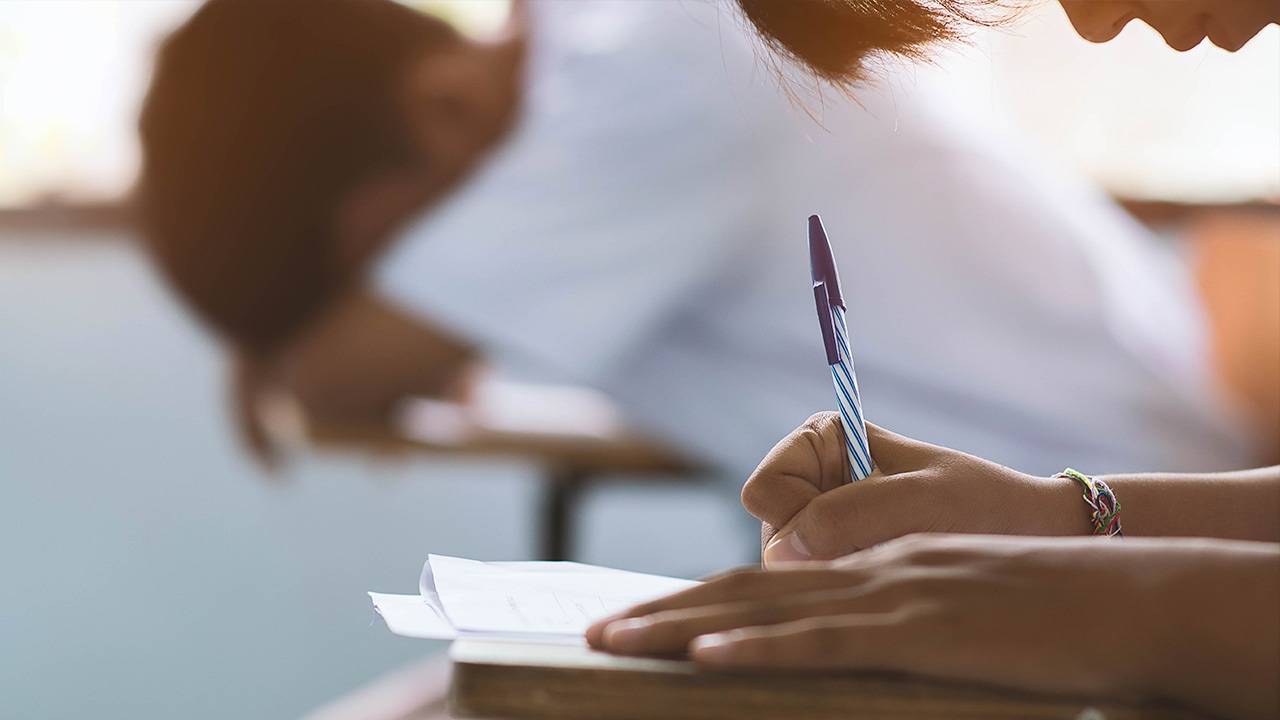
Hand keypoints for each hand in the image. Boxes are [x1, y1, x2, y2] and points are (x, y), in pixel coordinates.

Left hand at [586, 534, 1279, 719]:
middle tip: (596, 632)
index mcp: (875, 565)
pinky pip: (824, 639)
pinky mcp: (918, 630)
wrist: (1125, 593)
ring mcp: (889, 597)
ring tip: (617, 641)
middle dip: (664, 609)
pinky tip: (707, 654)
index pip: (770, 580)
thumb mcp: (958, 602)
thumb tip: (849, 641)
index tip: (648, 621)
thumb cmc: (1052, 607)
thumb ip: (897, 615)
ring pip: (765, 608)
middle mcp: (867, 571)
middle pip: (745, 586)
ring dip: (682, 624)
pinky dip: (760, 645)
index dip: (701, 599)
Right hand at [742, 413, 1088, 565]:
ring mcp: (821, 523)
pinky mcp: (838, 559)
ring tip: (892, 564)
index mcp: (820, 440)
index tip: (850, 528)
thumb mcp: (920, 502)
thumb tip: (782, 552)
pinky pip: (815, 588)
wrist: (1026, 536)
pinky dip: (849, 590)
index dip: (794, 520)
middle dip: (817, 554)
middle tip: (880, 551)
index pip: (764, 490)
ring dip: (837, 575)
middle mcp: (812, 480)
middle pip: (771, 534)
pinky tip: (889, 581)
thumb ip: (847, 517)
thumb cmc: (980, 505)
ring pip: (788, 569)